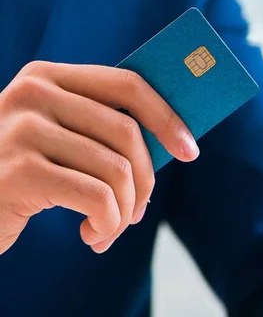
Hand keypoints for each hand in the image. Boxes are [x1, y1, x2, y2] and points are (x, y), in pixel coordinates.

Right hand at [0, 61, 198, 254]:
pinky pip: (98, 198)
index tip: (190, 151)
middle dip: (145, 182)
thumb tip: (177, 141)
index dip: (167, 117)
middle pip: (128, 133)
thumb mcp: (60, 142)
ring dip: (124, 212)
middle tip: (137, 213)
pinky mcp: (19, 171)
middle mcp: (33, 94)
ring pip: (117, 170)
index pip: (128, 84)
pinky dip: (107, 225)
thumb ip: (103, 132)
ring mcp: (22, 130)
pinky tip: (92, 238)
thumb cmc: (23, 176)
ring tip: (110, 229)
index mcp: (50, 78)